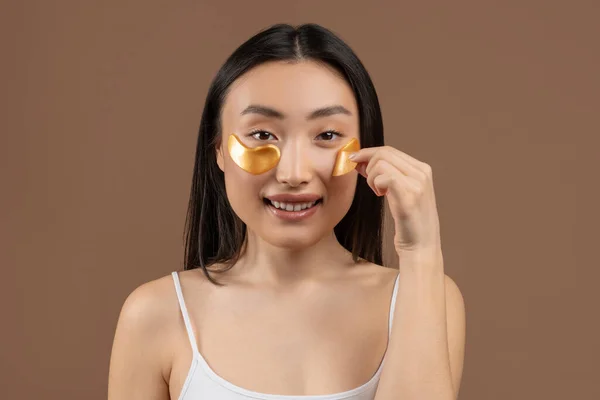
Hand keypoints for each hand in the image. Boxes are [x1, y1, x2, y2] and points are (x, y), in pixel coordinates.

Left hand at [349, 146, 442, 266]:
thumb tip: (360, 160)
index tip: (354, 161)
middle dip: (366, 163)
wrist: (422, 247)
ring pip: (381, 163)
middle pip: (384, 153)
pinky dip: (376, 184)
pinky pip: (384, 176)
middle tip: (365, 180)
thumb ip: (385, 175)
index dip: (368, 153)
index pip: (390, 150)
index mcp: (422, 169)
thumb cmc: (408, 223)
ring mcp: (417, 183)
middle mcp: (422, 173)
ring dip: (371, 177)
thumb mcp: (398, 193)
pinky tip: (381, 195)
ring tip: (378, 192)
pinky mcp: (409, 196)